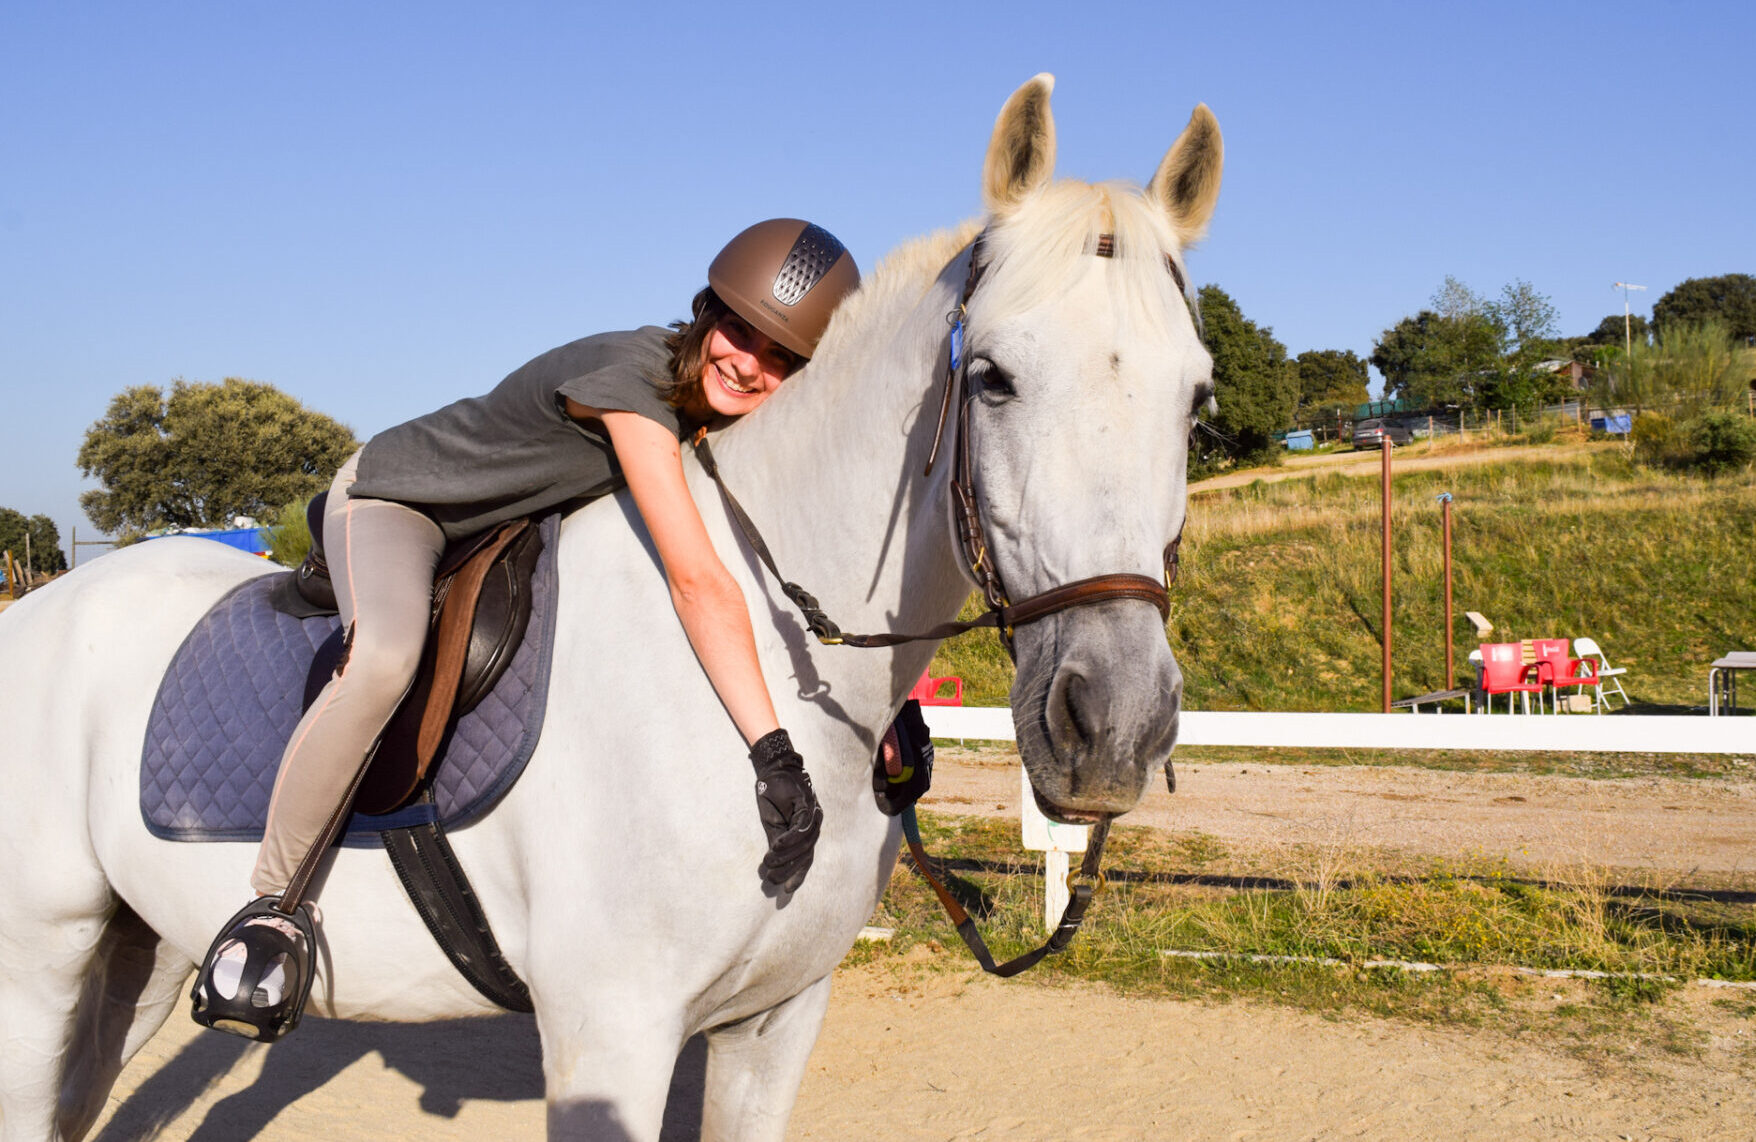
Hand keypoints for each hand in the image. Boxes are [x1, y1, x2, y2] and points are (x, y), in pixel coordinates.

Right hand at [748, 729, 822, 892]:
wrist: (774, 768)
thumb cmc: (774, 795)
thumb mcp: (773, 821)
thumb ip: (778, 840)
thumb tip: (775, 863)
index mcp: (809, 829)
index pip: (806, 857)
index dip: (798, 874)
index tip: (786, 889)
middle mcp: (816, 823)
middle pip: (806, 853)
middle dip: (789, 869)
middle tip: (772, 879)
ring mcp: (814, 813)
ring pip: (804, 843)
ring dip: (786, 856)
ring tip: (769, 864)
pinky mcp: (808, 804)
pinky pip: (801, 827)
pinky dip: (788, 839)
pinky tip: (775, 847)